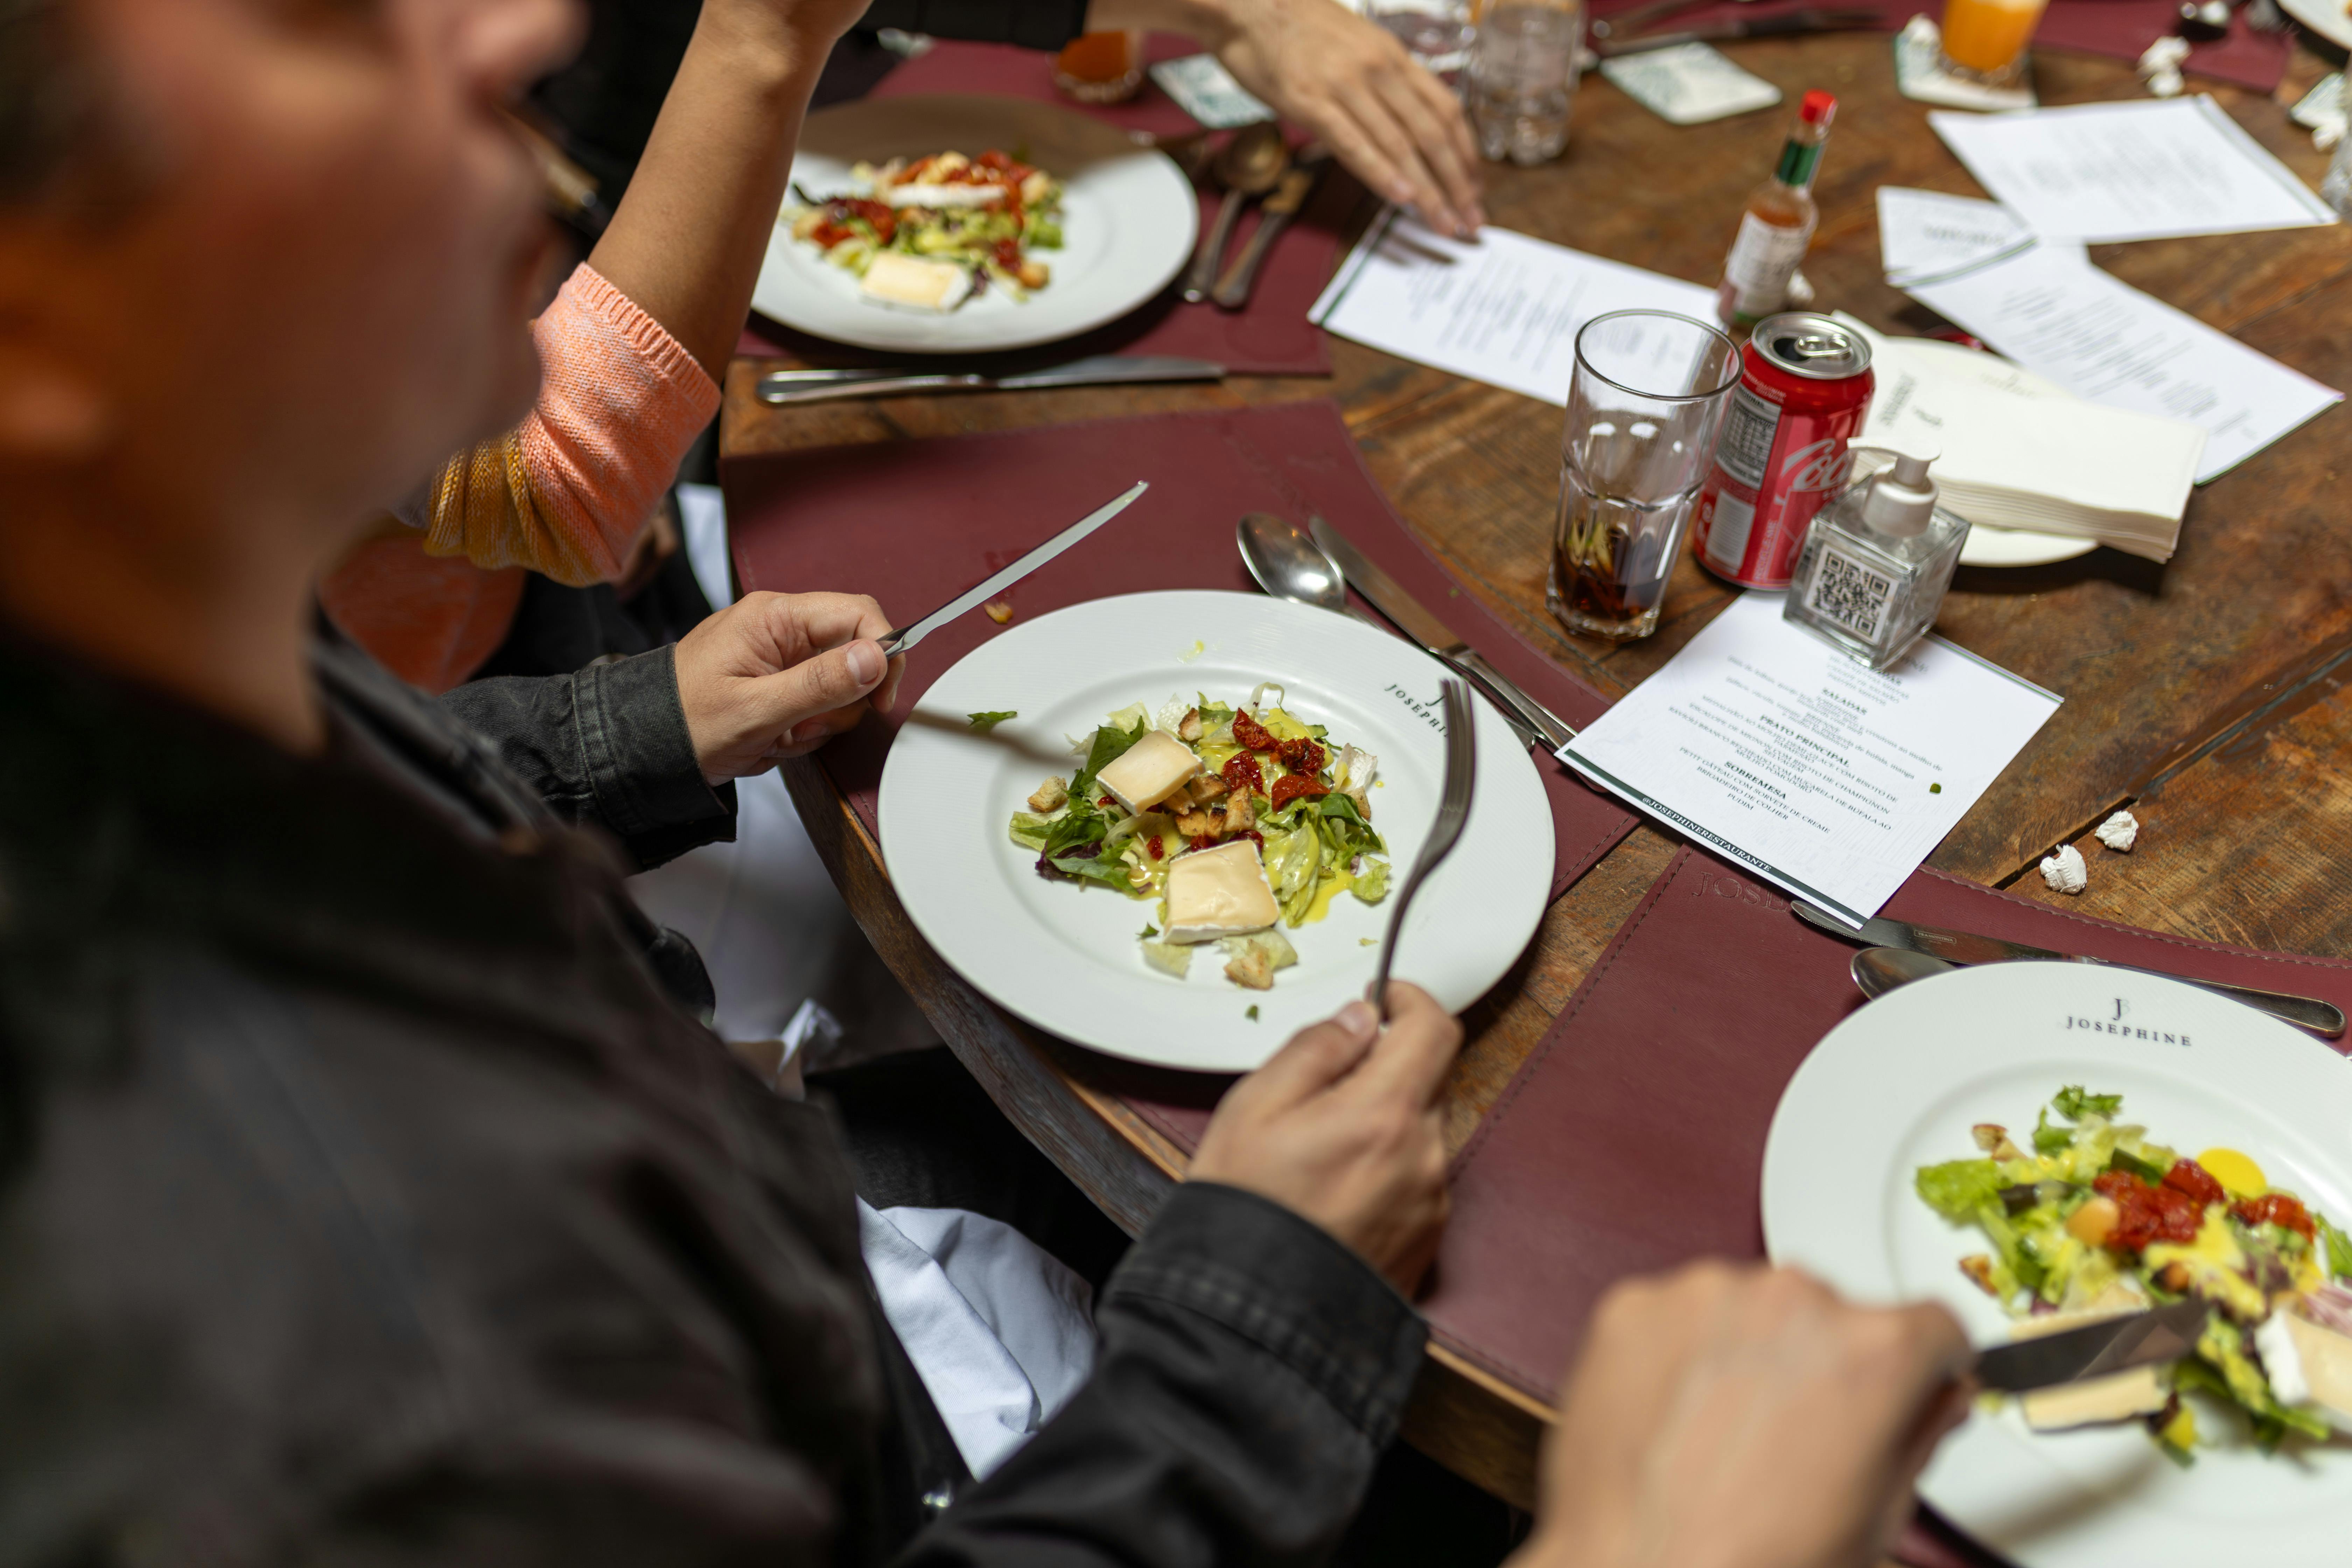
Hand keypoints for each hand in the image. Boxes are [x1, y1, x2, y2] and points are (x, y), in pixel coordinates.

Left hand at [671, 590, 903, 782]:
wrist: (643, 749)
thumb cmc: (685, 723)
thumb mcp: (757, 709)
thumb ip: (820, 684)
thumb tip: (876, 657)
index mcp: (774, 617)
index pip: (857, 613)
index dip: (883, 652)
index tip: (881, 698)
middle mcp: (780, 629)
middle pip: (853, 654)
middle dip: (839, 702)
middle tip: (805, 726)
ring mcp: (779, 657)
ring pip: (839, 688)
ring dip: (818, 723)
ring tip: (778, 736)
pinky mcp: (777, 683)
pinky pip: (817, 706)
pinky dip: (802, 731)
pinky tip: (772, 738)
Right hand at [1188, 982, 1460, 1290]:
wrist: (1252, 1318)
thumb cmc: (1243, 1210)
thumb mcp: (1255, 1106)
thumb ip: (1316, 1048)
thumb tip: (1360, 1017)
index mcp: (1385, 1114)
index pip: (1435, 1030)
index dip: (1409, 1001)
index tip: (1381, 999)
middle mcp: (1424, 1157)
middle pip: (1427, 1080)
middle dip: (1384, 1068)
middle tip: (1322, 1089)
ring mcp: (1431, 1204)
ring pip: (1420, 1132)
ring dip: (1383, 1123)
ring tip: (1319, 1154)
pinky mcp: (1427, 1243)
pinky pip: (1417, 1181)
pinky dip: (1386, 1170)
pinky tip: (1335, 1194)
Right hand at [1197, 0, 1483, 237]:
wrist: (1247, 1)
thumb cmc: (1297, 25)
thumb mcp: (1356, 43)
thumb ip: (1382, 81)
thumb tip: (1402, 121)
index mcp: (1392, 56)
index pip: (1445, 108)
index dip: (1465, 152)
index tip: (1475, 186)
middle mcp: (1377, 69)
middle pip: (1431, 133)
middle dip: (1456, 183)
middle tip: (1471, 220)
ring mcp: (1345, 85)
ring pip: (1399, 144)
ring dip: (1427, 190)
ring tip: (1444, 223)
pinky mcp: (1309, 101)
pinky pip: (1353, 143)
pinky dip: (1381, 173)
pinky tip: (1402, 198)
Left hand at [1512, 1263, 1973, 1567]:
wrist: (1642, 1567)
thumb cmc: (1752, 1558)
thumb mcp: (1876, 1513)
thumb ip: (1918, 1436)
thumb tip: (1935, 1401)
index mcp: (1872, 1350)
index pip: (1932, 1328)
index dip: (1925, 1366)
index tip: (1910, 1380)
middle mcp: (1791, 1302)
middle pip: (1831, 1312)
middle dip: (1823, 1362)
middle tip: (1796, 1432)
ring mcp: (1706, 1296)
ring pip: (1748, 1307)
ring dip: (1746, 1351)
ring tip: (1725, 1431)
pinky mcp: (1635, 1306)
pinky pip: (1674, 1315)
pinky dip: (1677, 1353)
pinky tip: (1677, 1416)